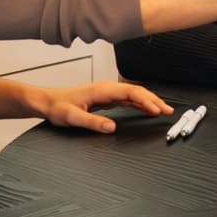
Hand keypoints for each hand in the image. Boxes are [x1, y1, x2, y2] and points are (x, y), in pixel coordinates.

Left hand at [40, 81, 171, 133]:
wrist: (47, 101)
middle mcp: (107, 89)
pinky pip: (128, 99)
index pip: (130, 92)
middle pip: (137, 91)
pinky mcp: (106, 99)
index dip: (146, 100)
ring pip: (134, 94)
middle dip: (154, 100)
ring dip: (149, 101)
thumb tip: (112, 127)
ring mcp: (107, 93)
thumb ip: (92, 121)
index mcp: (102, 90)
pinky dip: (140, 103)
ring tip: (164, 110)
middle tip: (168, 111)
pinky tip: (147, 108)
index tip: (157, 109)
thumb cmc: (57, 107)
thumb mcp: (72, 117)